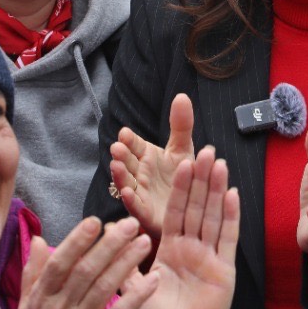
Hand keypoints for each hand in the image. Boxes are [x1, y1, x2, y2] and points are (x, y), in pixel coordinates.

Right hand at [19, 217, 157, 308]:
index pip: (60, 263)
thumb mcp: (29, 306)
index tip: (97, 221)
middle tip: (130, 224)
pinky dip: (137, 295)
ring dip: (126, 262)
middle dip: (110, 244)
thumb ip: (34, 272)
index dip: (77, 241)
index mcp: (42, 296)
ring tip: (144, 242)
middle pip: (86, 270)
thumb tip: (41, 239)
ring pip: (104, 288)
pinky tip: (153, 279)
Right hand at [110, 93, 196, 239]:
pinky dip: (131, 201)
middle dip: (122, 155)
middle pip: (128, 163)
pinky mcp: (146, 214)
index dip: (130, 140)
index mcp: (147, 156)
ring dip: (120, 175)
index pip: (135, 145)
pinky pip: (136, 207)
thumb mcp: (183, 149)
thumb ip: (181, 124)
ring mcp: (141, 193)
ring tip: (116, 166)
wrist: (192, 207)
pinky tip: (127, 193)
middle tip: (116, 147)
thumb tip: (181, 95)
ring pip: (127, 183)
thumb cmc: (183, 176)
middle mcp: (140, 174)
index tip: (125, 133)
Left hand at [130, 147, 240, 308]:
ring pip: (214, 216)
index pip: (175, 211)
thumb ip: (123, 263)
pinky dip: (231, 216)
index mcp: (168, 248)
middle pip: (197, 207)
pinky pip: (227, 238)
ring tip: (220, 162)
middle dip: (201, 179)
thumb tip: (111, 231)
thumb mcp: (133, 289)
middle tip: (206, 149)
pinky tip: (232, 193)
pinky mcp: (224, 269)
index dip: (179, 187)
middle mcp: (191, 248)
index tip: (182, 159)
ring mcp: (209, 256)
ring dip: (217, 189)